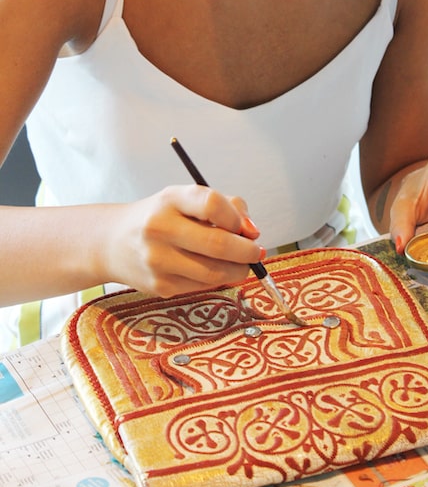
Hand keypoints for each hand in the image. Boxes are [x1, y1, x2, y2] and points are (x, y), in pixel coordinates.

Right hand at [102, 186, 266, 296]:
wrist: (111, 243)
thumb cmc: (161, 217)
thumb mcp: (186, 199)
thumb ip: (227, 207)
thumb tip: (252, 232)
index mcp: (170, 200)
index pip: (213, 205)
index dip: (238, 218)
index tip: (246, 228)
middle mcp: (159, 229)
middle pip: (219, 244)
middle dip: (248, 251)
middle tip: (257, 252)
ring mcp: (157, 261)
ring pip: (215, 272)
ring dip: (239, 269)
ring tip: (242, 263)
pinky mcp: (159, 286)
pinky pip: (203, 286)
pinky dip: (219, 279)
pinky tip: (216, 270)